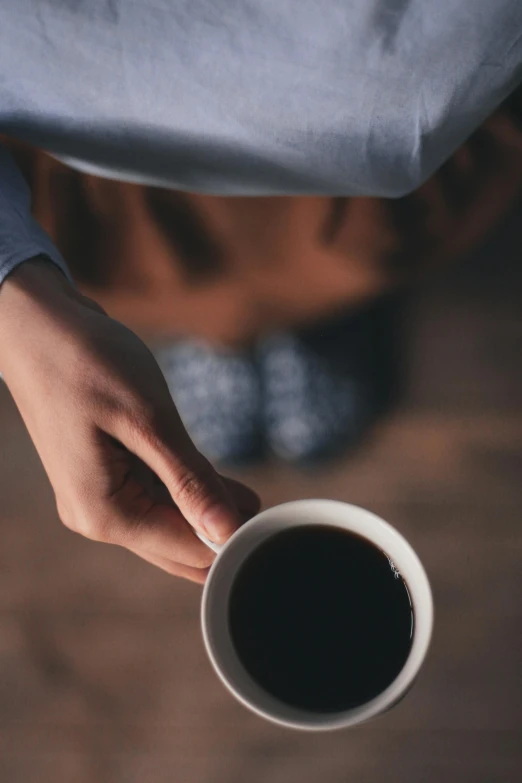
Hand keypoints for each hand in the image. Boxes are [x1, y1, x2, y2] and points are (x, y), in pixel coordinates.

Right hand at [0, 258, 259, 582]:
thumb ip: (189, 481)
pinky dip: (186, 494)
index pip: (187, 550)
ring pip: (166, 524)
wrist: (35, 324)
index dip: (236, 540)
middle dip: (224, 532)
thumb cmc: (86, 362)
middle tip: (272, 512)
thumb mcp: (147, 421)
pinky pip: (152, 499)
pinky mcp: (101, 475)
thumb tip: (227, 530)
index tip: (275, 523)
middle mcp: (97, 517)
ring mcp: (95, 497)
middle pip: (176, 546)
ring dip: (207, 514)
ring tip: (255, 498)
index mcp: (105, 513)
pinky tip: (221, 485)